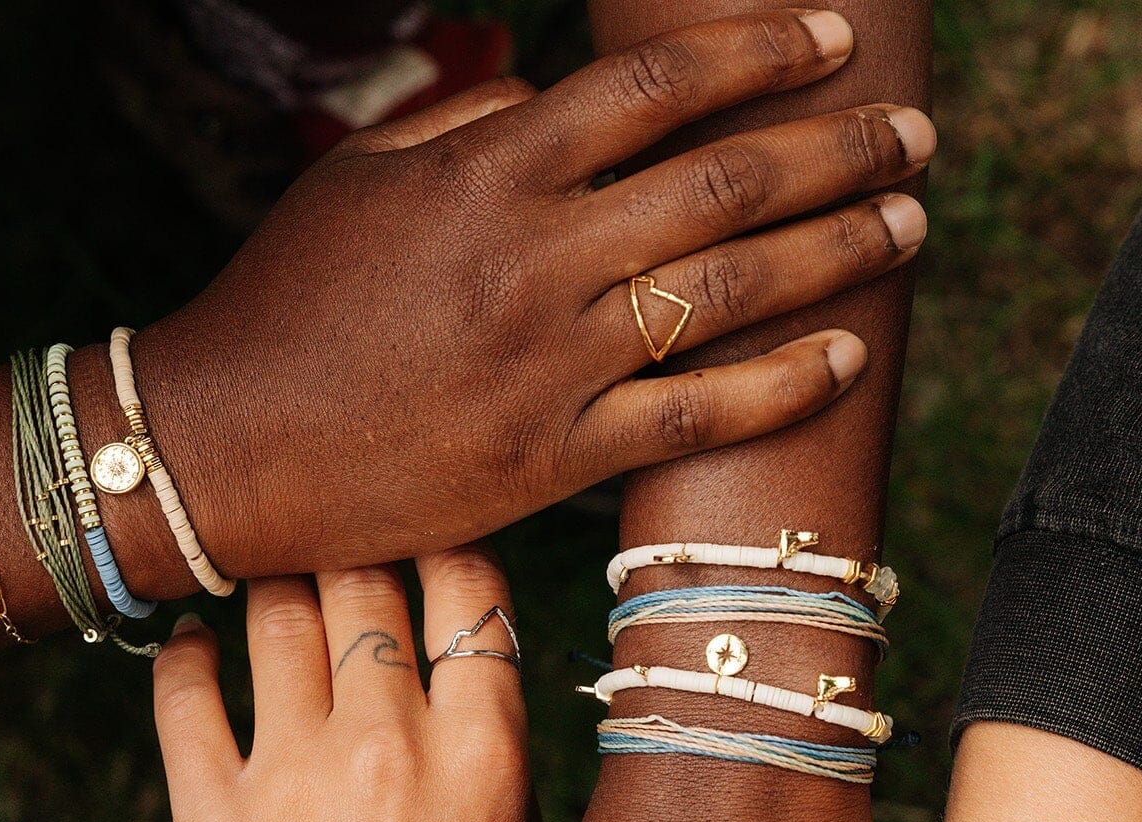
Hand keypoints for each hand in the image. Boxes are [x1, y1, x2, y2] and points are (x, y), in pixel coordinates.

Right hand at [128, 9, 934, 585]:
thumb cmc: (290, 303)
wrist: (228, 444)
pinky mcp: (554, 459)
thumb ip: (472, 126)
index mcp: (490, 171)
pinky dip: (780, 386)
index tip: (830, 37)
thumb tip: (561, 95)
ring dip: (837, 248)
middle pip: (722, 179)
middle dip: (835, 147)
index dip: (757, 52)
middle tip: (913, 133)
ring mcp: (552, 362)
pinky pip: (696, 419)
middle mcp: (537, 256)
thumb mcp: (363, 180)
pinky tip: (847, 355)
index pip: (655, 85)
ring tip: (912, 220)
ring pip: (729, 291)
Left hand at [151, 551, 529, 821]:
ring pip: (275, 614)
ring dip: (276, 586)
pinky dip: (188, 654)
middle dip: (355, 551)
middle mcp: (390, 743)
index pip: (466, 584)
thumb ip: (495, 750)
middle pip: (363, 577)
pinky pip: (184, 694)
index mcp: (486, 750)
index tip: (427, 545)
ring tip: (272, 583)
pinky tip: (200, 646)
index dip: (444, 547)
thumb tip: (468, 666)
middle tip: (345, 550)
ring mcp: (293, 779)